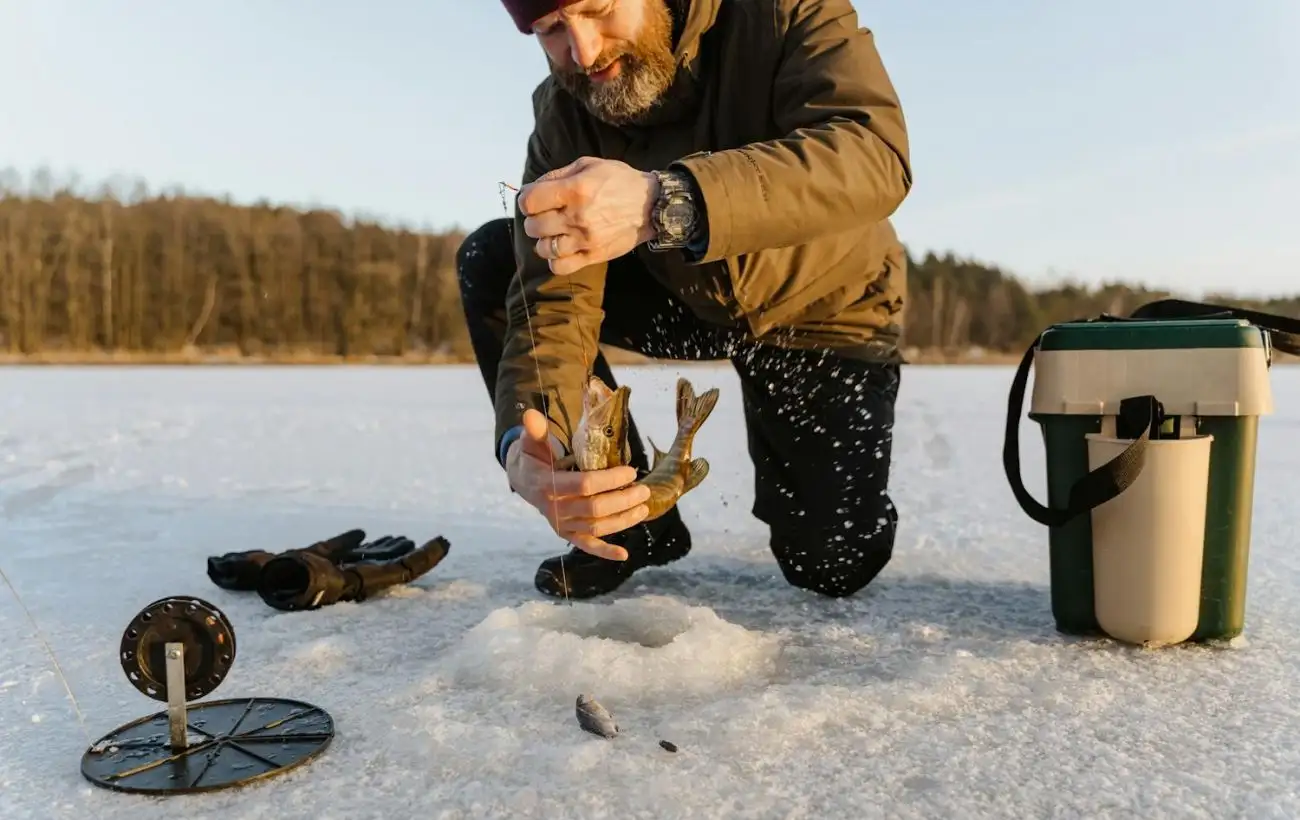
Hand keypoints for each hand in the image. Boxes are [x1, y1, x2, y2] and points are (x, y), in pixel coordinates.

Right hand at [505, 408, 649, 560]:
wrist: (522, 479)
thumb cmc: (533, 456)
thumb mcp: (532, 442)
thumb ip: (535, 431)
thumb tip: (529, 414)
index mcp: (547, 484)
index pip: (584, 485)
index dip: (609, 480)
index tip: (629, 472)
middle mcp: (554, 509)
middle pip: (595, 508)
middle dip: (623, 500)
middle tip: (644, 489)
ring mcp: (561, 524)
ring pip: (597, 527)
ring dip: (623, 520)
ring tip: (644, 508)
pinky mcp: (567, 533)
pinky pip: (587, 545)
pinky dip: (605, 552)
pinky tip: (624, 555)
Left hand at [518, 157, 658, 275]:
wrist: (651, 206)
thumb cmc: (619, 181)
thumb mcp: (589, 165)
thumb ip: (558, 175)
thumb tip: (532, 188)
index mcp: (575, 190)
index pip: (529, 202)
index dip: (526, 200)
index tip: (534, 200)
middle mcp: (577, 217)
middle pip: (533, 226)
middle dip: (534, 219)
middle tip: (545, 215)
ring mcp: (585, 240)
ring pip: (544, 248)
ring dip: (543, 240)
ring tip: (554, 233)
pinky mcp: (593, 256)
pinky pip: (560, 267)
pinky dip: (554, 260)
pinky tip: (561, 250)